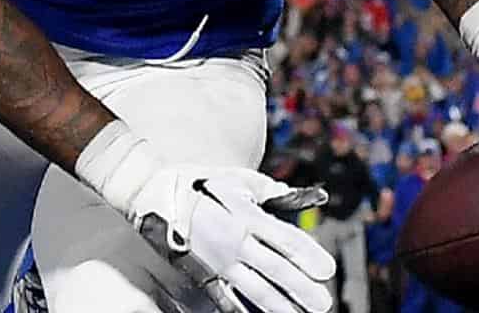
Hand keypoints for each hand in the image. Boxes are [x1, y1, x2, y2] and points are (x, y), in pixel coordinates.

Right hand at [122, 165, 335, 312]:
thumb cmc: (196, 183)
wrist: (152, 193)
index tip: (327, 270)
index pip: (285, 240)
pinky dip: (242, 311)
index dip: (308, 256)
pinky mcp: (202, 274)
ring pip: (255, 289)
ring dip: (280, 305)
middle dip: (301, 288)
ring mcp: (219, 262)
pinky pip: (226, 298)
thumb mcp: (234, 178)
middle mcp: (235, 242)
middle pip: (275, 270)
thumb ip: (265, 188)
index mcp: (246, 216)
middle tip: (322, 303)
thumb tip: (288, 194)